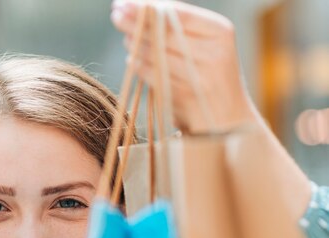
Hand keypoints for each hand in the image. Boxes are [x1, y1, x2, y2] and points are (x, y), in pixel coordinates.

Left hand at [111, 0, 256, 132]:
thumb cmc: (211, 75)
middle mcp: (213, 54)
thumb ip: (180, 26)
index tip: (124, 3)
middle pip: (163, 33)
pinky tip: (132, 59)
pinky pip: (152, 77)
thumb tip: (144, 5)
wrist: (228, 118)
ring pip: (155, 55)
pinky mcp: (184, 98)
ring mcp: (199, 78)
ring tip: (126, 37)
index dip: (147, 7)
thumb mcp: (206, 46)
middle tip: (115, 15)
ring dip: (135, 44)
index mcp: (220, 33)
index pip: (178, 13)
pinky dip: (139, 66)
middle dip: (135, 23)